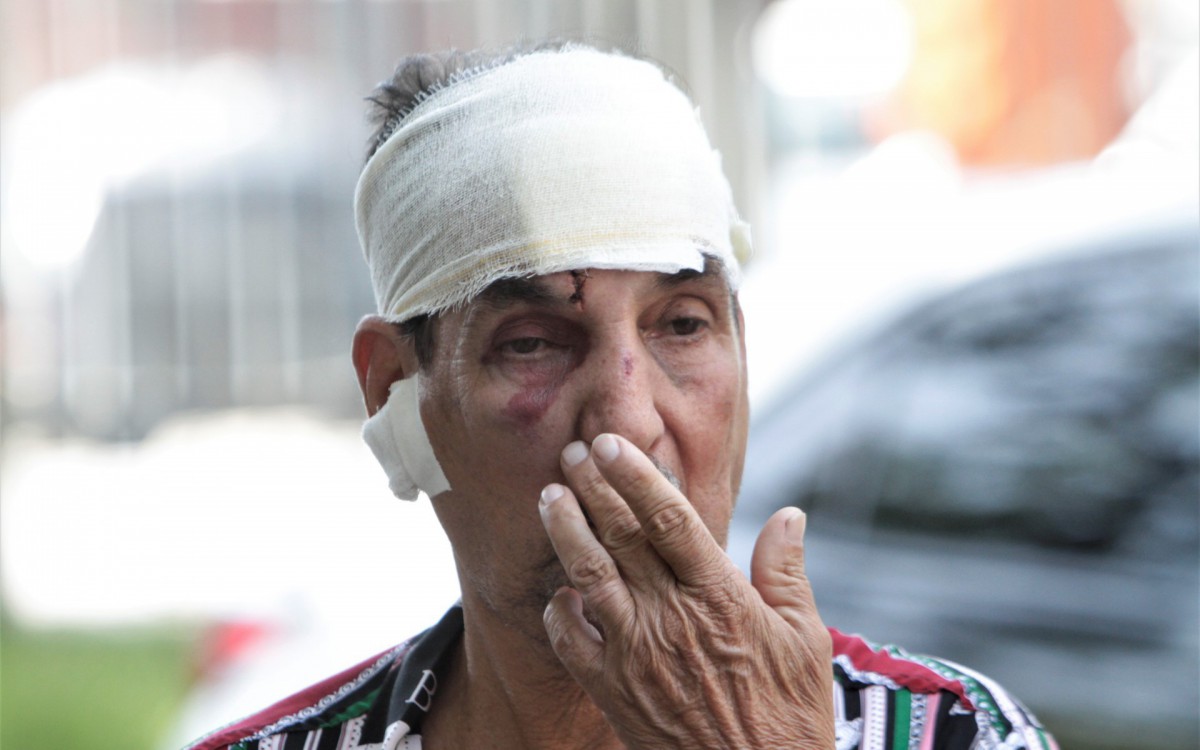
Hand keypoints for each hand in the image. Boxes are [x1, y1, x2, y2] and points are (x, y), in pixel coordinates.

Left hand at [539, 433, 834, 748]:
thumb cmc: (789, 717)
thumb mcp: (806, 640)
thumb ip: (787, 572)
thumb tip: (789, 515)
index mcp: (718, 597)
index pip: (669, 520)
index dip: (636, 476)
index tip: (610, 443)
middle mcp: (670, 617)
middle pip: (621, 537)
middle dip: (593, 489)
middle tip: (571, 452)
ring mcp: (635, 655)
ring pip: (589, 577)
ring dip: (565, 533)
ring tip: (549, 497)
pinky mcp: (613, 691)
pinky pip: (571, 643)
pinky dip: (559, 612)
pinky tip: (558, 590)